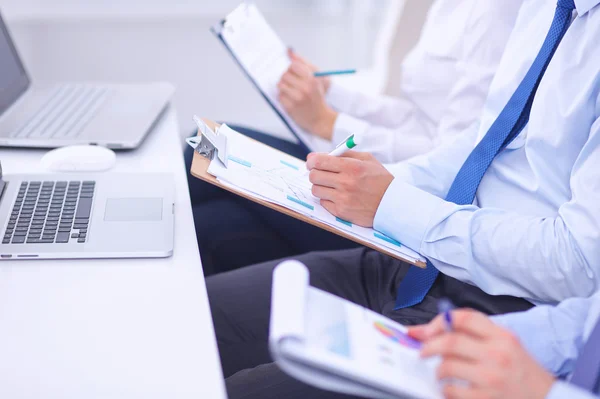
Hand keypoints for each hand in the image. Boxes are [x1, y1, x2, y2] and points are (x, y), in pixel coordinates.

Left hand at [278, 49, 337, 139]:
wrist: (320, 118)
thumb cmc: (317, 98)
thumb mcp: (316, 79)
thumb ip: (303, 64)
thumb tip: (289, 51)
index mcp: (312, 79)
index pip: (294, 65)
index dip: (291, 68)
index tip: (293, 72)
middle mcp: (305, 88)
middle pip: (285, 75)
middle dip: (286, 78)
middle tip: (290, 83)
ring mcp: (297, 98)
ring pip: (280, 85)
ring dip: (283, 87)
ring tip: (289, 90)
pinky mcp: (291, 108)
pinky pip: (279, 96)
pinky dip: (282, 97)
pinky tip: (289, 99)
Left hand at [306, 152, 393, 226]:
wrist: (392, 204)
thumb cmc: (380, 180)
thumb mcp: (367, 160)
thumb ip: (345, 154)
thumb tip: (321, 154)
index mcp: (351, 167)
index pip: (319, 161)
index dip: (312, 160)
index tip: (312, 162)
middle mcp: (346, 183)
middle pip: (313, 176)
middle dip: (314, 173)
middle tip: (321, 173)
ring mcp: (342, 199)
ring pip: (316, 190)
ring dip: (320, 186)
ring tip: (331, 186)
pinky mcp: (341, 212)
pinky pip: (323, 203)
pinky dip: (327, 199)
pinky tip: (338, 196)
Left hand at [408, 310, 555, 398]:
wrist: (547, 398)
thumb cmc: (520, 371)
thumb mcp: (504, 343)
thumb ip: (471, 333)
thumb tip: (425, 330)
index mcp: (502, 335)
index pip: (464, 317)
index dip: (439, 321)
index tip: (427, 330)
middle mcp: (498, 354)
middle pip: (451, 341)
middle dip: (429, 346)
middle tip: (423, 351)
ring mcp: (492, 377)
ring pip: (448, 366)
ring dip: (438, 370)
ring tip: (441, 373)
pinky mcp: (487, 398)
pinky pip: (453, 390)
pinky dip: (446, 389)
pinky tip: (450, 388)